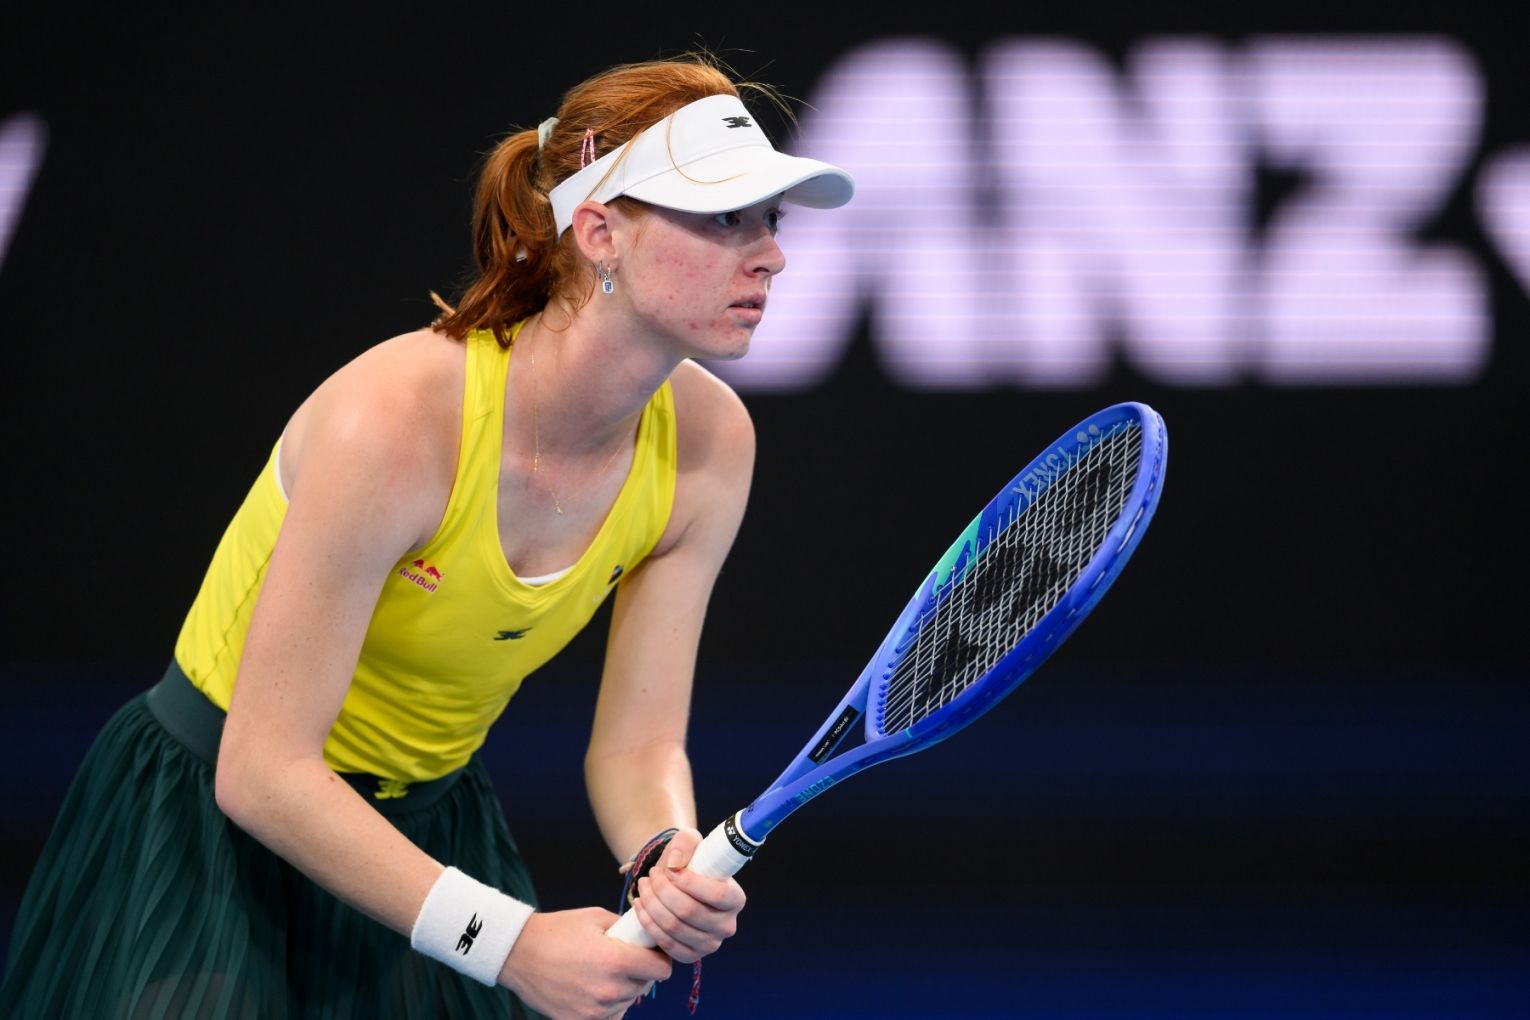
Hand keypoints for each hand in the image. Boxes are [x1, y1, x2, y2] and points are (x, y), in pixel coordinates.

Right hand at [500, 908, 670, 1019]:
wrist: (517, 953)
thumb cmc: (556, 931)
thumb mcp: (596, 917)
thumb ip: (627, 929)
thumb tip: (647, 937)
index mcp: (616, 960)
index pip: (662, 970)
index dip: (660, 958)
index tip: (652, 953)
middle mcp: (609, 990)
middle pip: (645, 986)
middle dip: (639, 972)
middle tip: (621, 958)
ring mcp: (594, 1010)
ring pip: (627, 1002)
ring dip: (622, 989)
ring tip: (601, 971)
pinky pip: (608, 1016)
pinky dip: (605, 1005)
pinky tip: (592, 988)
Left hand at [629, 827, 746, 963]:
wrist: (677, 886)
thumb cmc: (688, 864)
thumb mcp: (690, 845)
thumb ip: (685, 843)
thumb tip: (674, 861)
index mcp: (736, 899)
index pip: (717, 894)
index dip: (689, 882)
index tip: (669, 869)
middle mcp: (727, 926)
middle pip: (689, 911)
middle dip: (663, 890)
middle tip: (651, 875)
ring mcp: (709, 944)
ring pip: (674, 927)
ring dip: (652, 904)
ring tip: (643, 885)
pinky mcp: (690, 956)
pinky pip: (666, 943)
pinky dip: (648, 923)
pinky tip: (640, 905)